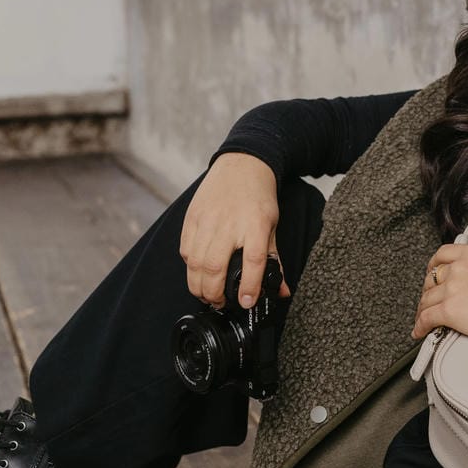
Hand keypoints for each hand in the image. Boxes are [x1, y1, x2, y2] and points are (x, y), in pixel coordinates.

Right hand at [180, 153, 291, 310]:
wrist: (242, 164)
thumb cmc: (258, 198)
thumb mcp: (272, 227)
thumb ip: (275, 260)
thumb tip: (281, 291)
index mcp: (255, 225)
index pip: (253, 261)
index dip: (249, 286)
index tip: (246, 302)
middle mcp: (229, 223)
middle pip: (214, 267)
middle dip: (214, 293)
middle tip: (219, 303)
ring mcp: (207, 220)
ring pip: (195, 263)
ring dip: (198, 285)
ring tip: (207, 295)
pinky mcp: (192, 217)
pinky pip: (186, 250)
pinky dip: (190, 267)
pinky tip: (198, 272)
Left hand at [411, 243, 467, 344]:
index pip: (442, 254)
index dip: (433, 266)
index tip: (431, 272)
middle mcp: (458, 268)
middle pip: (432, 279)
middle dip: (429, 291)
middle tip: (429, 300)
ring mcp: (451, 289)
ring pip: (426, 300)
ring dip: (423, 310)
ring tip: (423, 319)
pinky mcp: (448, 310)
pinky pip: (427, 318)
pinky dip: (420, 326)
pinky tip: (420, 331)